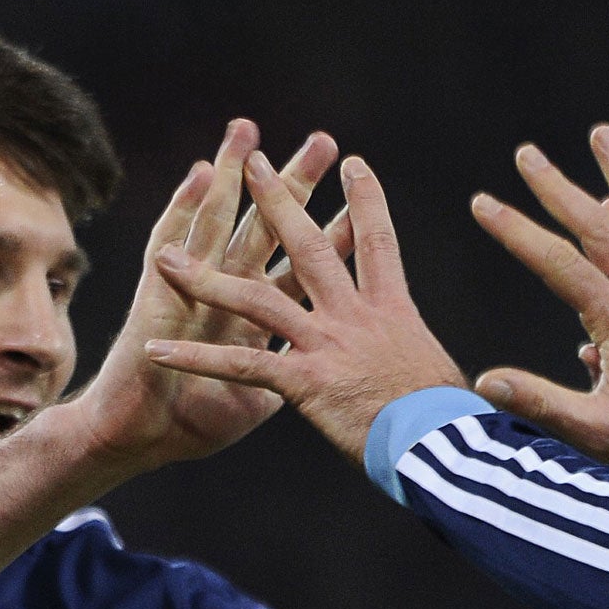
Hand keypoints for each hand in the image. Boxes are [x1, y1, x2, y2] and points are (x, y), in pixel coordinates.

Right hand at [68, 119, 352, 469]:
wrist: (142, 439)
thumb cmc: (194, 423)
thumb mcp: (260, 401)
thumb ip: (292, 380)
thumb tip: (334, 378)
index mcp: (262, 317)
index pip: (308, 266)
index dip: (336, 230)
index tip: (364, 192)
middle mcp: (230, 293)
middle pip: (268, 228)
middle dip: (294, 184)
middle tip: (322, 139)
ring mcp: (192, 289)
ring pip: (216, 221)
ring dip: (233, 176)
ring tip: (248, 132)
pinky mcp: (158, 297)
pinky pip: (171, 243)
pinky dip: (184, 209)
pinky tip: (199, 175)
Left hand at [144, 152, 466, 464]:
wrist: (441, 445)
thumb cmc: (450, 420)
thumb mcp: (437, 375)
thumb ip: (414, 359)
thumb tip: (424, 367)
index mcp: (392, 311)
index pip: (378, 243)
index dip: (365, 202)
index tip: (353, 164)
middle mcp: (355, 317)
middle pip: (310, 247)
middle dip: (278, 201)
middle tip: (254, 163)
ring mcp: (326, 345)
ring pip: (257, 298)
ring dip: (206, 278)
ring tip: (166, 258)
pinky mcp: (304, 381)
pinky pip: (240, 363)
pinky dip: (195, 358)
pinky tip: (158, 351)